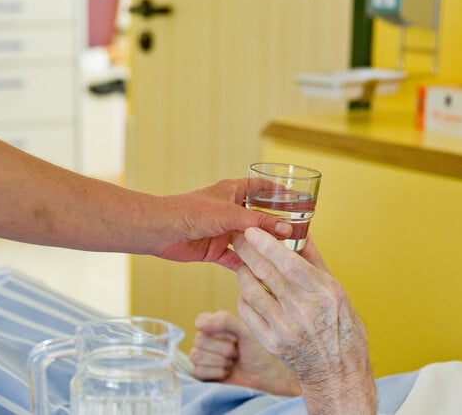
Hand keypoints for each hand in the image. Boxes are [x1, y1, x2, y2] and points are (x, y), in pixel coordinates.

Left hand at [156, 179, 290, 269]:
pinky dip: (248, 266)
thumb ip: (259, 222)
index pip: (261, 187)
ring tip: (287, 257)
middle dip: (277, 225)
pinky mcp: (215, 250)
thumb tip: (287, 229)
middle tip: (300, 234)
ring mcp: (223, 231)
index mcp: (233, 192)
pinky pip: (236, 259)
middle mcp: (230, 211)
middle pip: (259, 217)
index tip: (299, 198)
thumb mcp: (230, 214)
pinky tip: (264, 274)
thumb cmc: (190, 212)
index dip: (279, 191)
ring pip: (250, 240)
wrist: (161, 231)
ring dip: (264, 248)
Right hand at [190, 311, 300, 395]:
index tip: (235, 337)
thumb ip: (225, 320)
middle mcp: (208, 341)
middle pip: (199, 340)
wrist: (267, 378)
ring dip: (220, 361)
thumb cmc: (259, 353)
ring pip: (197, 356)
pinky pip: (198, 371)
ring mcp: (204, 358)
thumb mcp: (246, 331)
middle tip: (237, 352)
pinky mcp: (203, 375)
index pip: (201, 322)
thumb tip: (199, 324)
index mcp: (216, 326)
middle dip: (223, 348)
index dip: (218, 331)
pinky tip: (227, 373)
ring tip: (233, 363)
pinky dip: (216, 372)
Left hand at [232, 228, 375, 413]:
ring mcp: (285, 328)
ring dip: (243, 272)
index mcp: (325, 294)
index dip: (266, 244)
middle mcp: (304, 310)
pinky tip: (248, 288)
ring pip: (251, 290)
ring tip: (244, 263)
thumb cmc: (342, 329)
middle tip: (238, 237)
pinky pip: (247, 311)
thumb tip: (302, 232)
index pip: (288, 262)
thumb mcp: (338, 292)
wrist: (336, 372)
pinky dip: (244, 295)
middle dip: (247, 250)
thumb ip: (316, 261)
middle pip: (265, 273)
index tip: (252, 230)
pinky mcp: (270, 342)